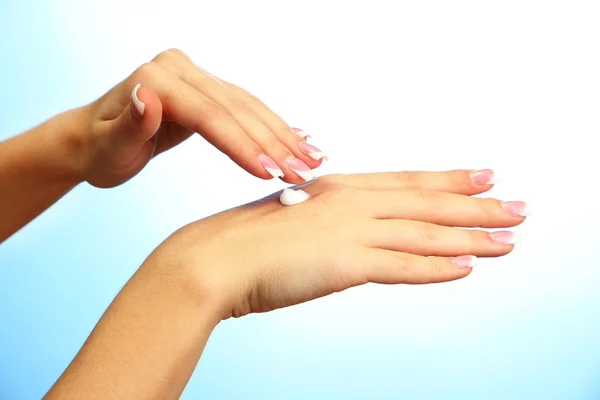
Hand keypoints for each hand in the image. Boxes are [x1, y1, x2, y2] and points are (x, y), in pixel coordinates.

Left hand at [78, 48, 323, 187]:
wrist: (93, 140)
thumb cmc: (100, 151)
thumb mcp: (108, 147)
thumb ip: (131, 124)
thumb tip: (147, 95)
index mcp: (157, 77)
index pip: (210, 115)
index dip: (242, 144)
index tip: (271, 173)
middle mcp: (179, 68)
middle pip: (235, 108)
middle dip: (272, 143)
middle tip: (304, 172)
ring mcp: (195, 75)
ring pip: (247, 106)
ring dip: (282, 135)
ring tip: (312, 158)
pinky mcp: (206, 88)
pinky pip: (244, 106)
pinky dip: (272, 125)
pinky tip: (297, 137)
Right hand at [149, 169, 527, 318]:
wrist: (211, 258)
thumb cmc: (244, 242)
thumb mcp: (295, 222)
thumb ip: (328, 226)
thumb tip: (351, 235)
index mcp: (337, 188)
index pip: (405, 182)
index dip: (448, 180)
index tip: (482, 177)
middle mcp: (349, 202)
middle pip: (425, 203)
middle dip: (476, 206)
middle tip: (517, 206)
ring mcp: (347, 230)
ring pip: (423, 232)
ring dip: (470, 236)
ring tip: (508, 241)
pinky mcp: (342, 263)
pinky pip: (400, 266)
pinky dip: (435, 267)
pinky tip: (466, 267)